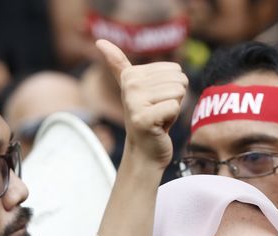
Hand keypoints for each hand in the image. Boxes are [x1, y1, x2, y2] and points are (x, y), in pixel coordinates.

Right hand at [95, 39, 187, 167]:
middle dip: (174, 100)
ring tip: (159, 119)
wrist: (145, 153)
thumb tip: (99, 40)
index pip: (175, 70)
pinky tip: (159, 127)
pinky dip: (172, 120)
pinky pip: (174, 107)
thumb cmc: (148, 119)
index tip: (155, 103)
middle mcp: (130, 85)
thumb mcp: (137, 89)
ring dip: (173, 110)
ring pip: (178, 93)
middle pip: (178, 81)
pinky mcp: (143, 119)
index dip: (171, 89)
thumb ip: (119, 65)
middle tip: (159, 113)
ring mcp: (135, 102)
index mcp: (131, 74)